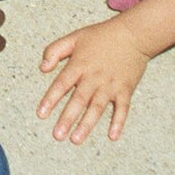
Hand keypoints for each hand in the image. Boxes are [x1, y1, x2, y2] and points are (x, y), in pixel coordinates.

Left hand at [37, 15, 148, 141]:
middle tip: (57, 135)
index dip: (50, 99)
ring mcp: (111, 85)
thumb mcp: (74, 37)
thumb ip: (54, 50)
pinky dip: (118, 122)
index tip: (41, 114)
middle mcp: (94, 77)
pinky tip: (112, 136)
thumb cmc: (101, 36)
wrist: (133, 35)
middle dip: (67, 118)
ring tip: (76, 139)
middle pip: (78, 100)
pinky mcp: (126, 90)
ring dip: (87, 124)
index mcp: (79, 65)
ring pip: (97, 108)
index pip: (62, 84)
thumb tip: (42, 68)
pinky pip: (122, 109)